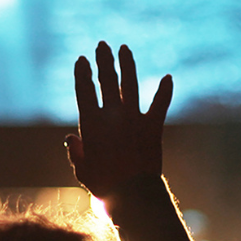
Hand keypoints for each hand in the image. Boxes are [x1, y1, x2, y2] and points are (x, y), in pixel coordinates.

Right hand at [66, 42, 172, 197]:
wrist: (133, 194)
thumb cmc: (104, 185)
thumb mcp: (82, 170)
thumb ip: (76, 152)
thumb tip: (72, 139)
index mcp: (92, 123)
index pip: (84, 90)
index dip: (82, 73)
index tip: (81, 59)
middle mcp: (112, 115)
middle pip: (107, 80)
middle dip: (103, 60)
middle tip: (102, 45)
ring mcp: (134, 118)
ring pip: (130, 84)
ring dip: (127, 64)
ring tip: (125, 49)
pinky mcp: (153, 127)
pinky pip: (160, 104)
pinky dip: (164, 90)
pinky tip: (168, 77)